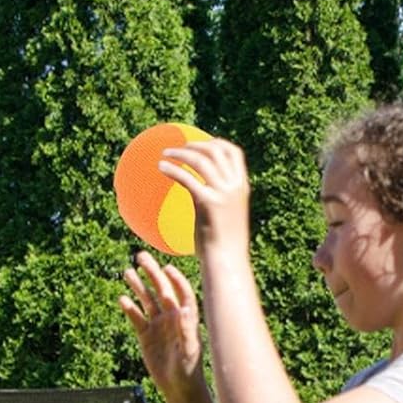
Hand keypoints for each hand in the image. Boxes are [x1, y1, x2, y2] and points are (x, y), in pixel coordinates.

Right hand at [120, 250, 203, 399]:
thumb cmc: (190, 369)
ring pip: (146, 300)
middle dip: (151, 273)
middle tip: (140, 257)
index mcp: (186, 317)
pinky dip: (129, 308)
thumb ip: (187, 330)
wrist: (178, 386)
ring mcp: (158, 325)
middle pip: (160, 290)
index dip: (175, 279)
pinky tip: (122, 299)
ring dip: (138, 286)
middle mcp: (172, 317)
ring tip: (127, 271)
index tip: (166, 268)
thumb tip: (184, 310)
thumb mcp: (190, 351)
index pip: (181, 292)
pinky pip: (136, 318)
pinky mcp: (145, 336)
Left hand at [159, 136, 250, 253]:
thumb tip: (202, 197)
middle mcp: (234, 186)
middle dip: (196, 144)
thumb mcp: (226, 216)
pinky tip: (161, 168)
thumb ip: (219, 201)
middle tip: (177, 147)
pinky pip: (187, 178)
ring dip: (181, 153)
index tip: (201, 142)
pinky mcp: (208, 202)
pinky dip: (173, 169)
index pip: (234, 153)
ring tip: (164, 154)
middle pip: (216, 151)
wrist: (227, 259)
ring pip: (201, 161)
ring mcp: (222, 193)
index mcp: (241, 186)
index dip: (217, 143)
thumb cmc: (223, 244)